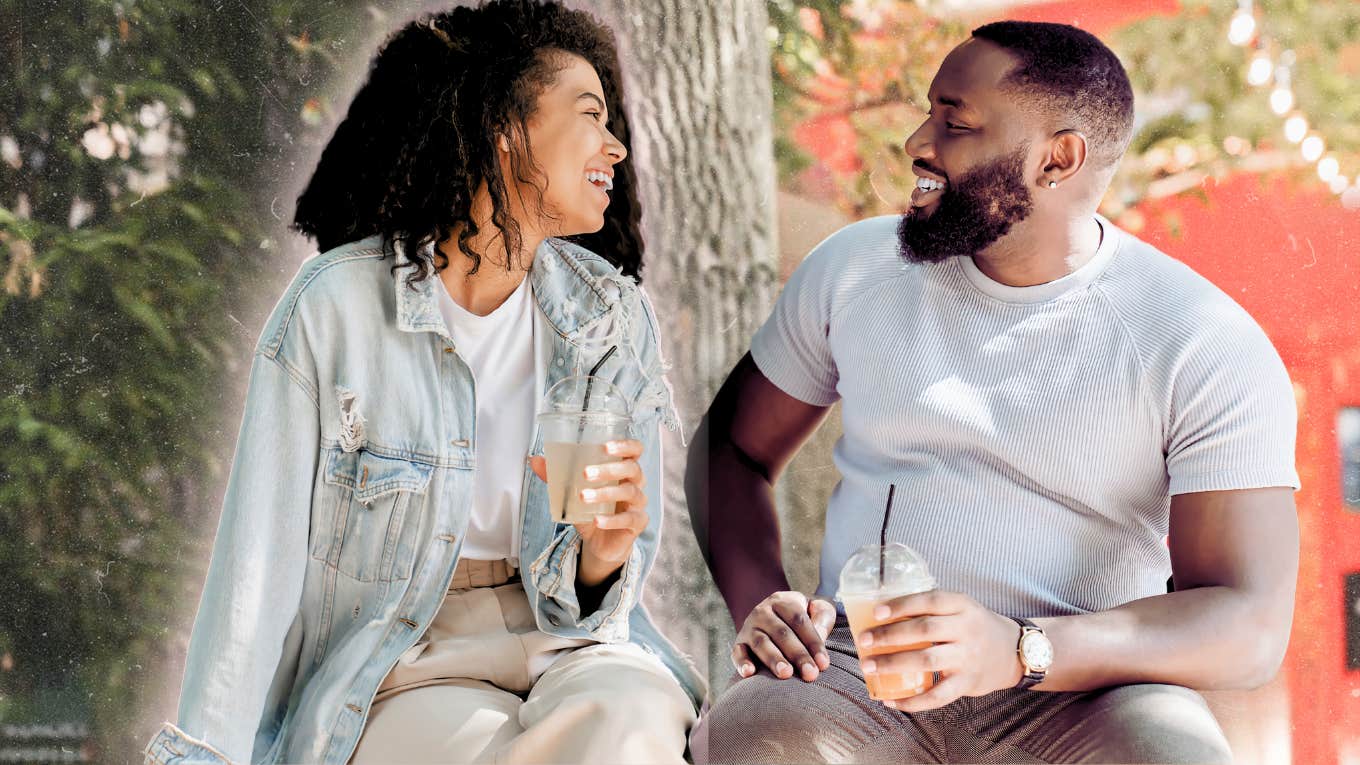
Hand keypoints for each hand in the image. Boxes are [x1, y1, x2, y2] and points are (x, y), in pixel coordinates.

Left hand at [530, 439, 647, 587]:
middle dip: (608, 469)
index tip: (605, 446)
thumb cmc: (592, 509)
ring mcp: (638, 503)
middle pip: (631, 468)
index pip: (635, 450)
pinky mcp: (638, 523)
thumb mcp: (573, 492)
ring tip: (583, 497)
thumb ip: (556, 476)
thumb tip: (535, 460)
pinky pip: (629, 519)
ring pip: (629, 492)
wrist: (600, 542)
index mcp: (624, 468)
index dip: (625, 445)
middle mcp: (636, 482)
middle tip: (585, 473)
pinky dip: (612, 520)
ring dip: (605, 493)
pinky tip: (596, 521)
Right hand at [733, 591, 836, 681]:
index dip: (812, 642)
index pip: (799, 620)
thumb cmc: (806, 617)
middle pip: (781, 633)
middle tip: (810, 674)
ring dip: (773, 659)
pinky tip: (749, 673)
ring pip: (760, 643)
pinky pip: (737, 652)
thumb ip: (822, 618)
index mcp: (783, 601)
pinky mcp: (740, 642)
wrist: (780, 617)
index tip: (824, 664)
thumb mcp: (818, 609)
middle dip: (797, 655)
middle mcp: (763, 612)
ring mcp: (749, 627)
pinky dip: (742, 662)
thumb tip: (820, 635)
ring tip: (786, 674)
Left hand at [855, 590, 1023, 711]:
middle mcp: (967, 630)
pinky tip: (891, 700)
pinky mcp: (968, 683)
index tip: (876, 612)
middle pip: (924, 630)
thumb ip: (932, 609)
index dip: (902, 605)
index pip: (929, 600)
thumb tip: (881, 615)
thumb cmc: (975, 627)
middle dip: (889, 635)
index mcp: (963, 605)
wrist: (1014, 652)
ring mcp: (968, 657)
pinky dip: (912, 701)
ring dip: (894, 664)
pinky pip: (938, 696)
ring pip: (927, 660)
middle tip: (864, 641)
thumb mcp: (962, 608)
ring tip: (869, 667)